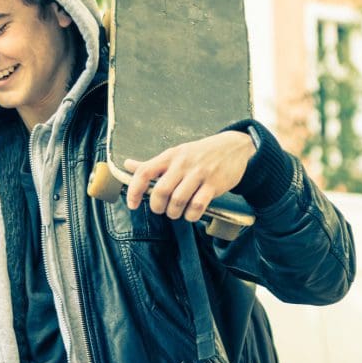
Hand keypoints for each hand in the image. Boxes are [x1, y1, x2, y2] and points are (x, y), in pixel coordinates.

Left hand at [123, 131, 254, 220]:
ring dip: (174, 213)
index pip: (144, 172)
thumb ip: (152, 164)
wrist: (234, 147)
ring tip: (176, 213)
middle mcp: (182, 163)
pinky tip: (190, 214)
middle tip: (161, 209)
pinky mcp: (214, 184)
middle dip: (157, 207)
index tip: (131, 204)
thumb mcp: (175, 154)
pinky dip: (191, 215)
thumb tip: (127, 165)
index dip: (134, 190)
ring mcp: (199, 173)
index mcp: (169, 156)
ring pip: (178, 201)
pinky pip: (197, 206)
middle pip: (161, 191)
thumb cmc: (199, 153)